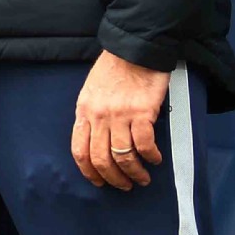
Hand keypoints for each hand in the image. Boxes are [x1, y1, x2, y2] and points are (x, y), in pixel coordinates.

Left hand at [72, 50, 168, 189]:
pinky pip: (145, 144)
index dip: (89, 171)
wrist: (134, 48)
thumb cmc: (114, 69)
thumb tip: (96, 141)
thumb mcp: (91, 91)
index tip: (100, 182)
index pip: (79, 150)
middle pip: (101, 158)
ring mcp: (120, 115)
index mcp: (84, 111)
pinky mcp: (142, 112)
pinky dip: (151, 157)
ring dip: (134, 173)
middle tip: (125, 186)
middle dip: (113, 178)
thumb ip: (92, 114)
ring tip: (142, 178)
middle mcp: (99, 116)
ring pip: (123, 156)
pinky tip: (156, 159)